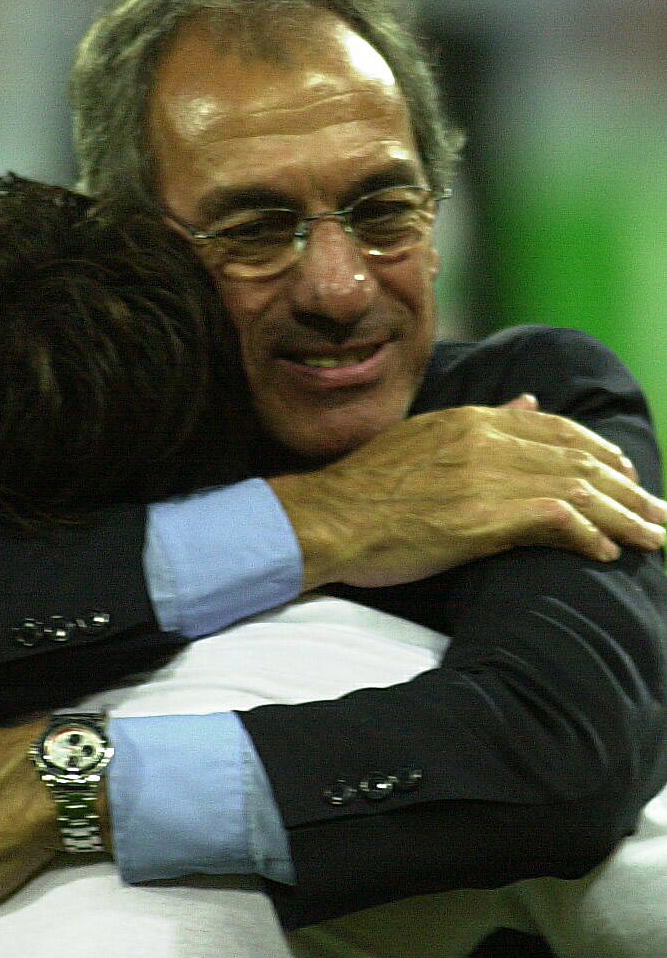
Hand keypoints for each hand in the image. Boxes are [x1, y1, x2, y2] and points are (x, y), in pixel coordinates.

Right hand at [270, 397, 666, 589]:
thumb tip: (528, 403)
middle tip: (660, 515)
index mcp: (472, 420)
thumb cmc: (365, 489)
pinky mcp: (480, 519)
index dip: (601, 452)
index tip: (628, 475)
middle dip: (628, 490)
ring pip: (577, 490)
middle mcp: (485, 441)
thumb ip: (480, 421)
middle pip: (579, 459)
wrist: (324, 518)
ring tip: (651, 539)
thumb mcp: (423, 438)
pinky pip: (555, 521)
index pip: (558, 429)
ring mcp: (484, 479)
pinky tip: (604, 554)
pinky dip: (587, 536)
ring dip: (623, 518)